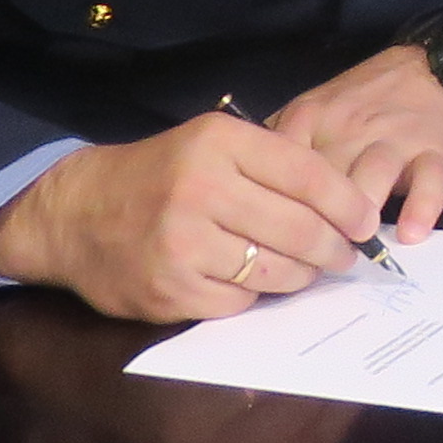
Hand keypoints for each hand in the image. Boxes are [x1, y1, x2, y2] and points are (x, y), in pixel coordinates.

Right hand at [0, 110, 381, 322]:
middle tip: (346, 256)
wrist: (75, 213)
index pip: (308, 176)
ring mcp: (183, 243)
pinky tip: (251, 281)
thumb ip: (274, 163)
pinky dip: (254, 294)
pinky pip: (239, 300)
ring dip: (301, 276)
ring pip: (275, 270)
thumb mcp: (211, 145)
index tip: (366, 223)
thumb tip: (349, 203)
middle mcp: (201, 188)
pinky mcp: (170, 289)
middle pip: (299, 229)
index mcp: (219, 143)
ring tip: (307, 270)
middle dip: (334, 249)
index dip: (348, 204)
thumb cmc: (159, 176)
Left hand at [268, 42, 442, 250]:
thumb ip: (281, 143)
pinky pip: (428, 180)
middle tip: (310, 259)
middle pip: (326, 178)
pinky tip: (410, 235)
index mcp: (311, 119)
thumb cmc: (366, 100)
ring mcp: (395, 139)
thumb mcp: (315, 109)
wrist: (437, 69)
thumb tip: (244, 190)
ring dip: (363, 211)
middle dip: (318, 220)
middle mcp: (350, 129)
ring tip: (358, 245)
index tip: (268, 239)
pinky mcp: (436, 151)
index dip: (273, 205)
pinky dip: (421, 207)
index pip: (282, 165)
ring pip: (374, 174)